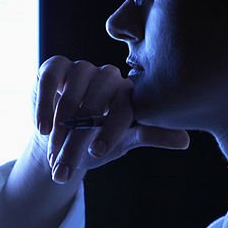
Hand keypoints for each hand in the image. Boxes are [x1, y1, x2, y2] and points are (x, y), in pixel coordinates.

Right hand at [33, 55, 190, 182]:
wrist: (63, 140)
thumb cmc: (97, 139)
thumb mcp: (124, 140)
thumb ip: (151, 135)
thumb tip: (186, 140)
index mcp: (128, 92)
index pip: (125, 106)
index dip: (112, 129)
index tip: (99, 152)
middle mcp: (107, 76)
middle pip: (97, 99)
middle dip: (80, 135)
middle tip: (68, 160)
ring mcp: (81, 69)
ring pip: (74, 88)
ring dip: (62, 121)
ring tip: (53, 149)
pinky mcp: (55, 67)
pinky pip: (50, 77)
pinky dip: (44, 102)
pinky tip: (41, 128)